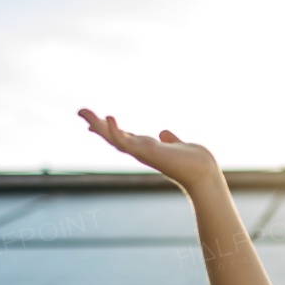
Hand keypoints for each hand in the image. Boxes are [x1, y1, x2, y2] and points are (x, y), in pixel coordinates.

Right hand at [78, 108, 219, 189]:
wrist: (203, 173)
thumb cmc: (195, 162)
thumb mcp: (179, 145)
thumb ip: (170, 140)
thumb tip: (163, 133)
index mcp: (147, 148)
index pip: (123, 137)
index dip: (109, 128)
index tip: (95, 121)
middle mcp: (141, 151)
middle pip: (113, 137)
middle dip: (96, 125)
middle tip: (80, 111)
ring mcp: (141, 152)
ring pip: (113, 138)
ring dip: (98, 126)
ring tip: (84, 112)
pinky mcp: (146, 152)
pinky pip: (125, 141)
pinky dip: (115, 131)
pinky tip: (108, 118)